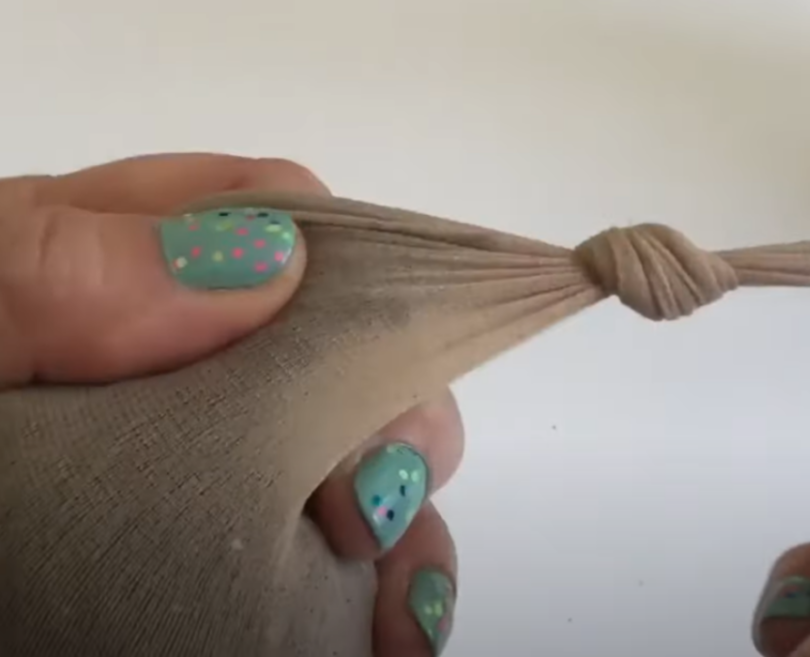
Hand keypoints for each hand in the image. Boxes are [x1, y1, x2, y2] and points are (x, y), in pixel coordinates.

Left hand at [0, 154, 463, 655]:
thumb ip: (56, 269)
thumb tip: (262, 264)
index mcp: (113, 270)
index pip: (284, 219)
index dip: (355, 276)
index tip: (364, 369)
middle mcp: (181, 361)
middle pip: (350, 351)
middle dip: (394, 420)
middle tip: (364, 500)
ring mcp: (200, 462)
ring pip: (360, 459)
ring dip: (411, 523)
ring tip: (403, 601)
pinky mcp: (207, 552)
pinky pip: (332, 558)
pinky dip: (385, 589)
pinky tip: (393, 625)